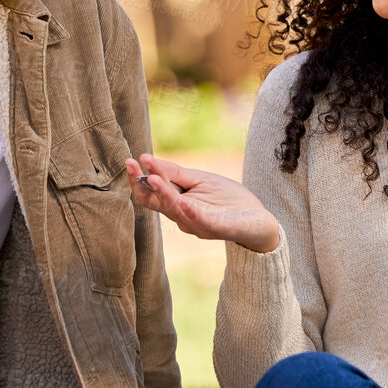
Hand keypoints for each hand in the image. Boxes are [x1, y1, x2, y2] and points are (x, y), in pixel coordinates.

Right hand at [124, 153, 281, 252]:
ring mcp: (197, 224)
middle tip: (133, 164)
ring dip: (163, 194)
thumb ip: (175, 173)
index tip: (129, 160)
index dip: (137, 178)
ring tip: (153, 177)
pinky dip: (190, 211)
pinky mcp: (215, 228)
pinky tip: (182, 201)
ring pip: (174, 210)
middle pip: (156, 202)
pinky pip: (199, 221)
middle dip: (143, 183)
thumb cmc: (227, 199)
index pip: (149, 193)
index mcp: (176, 204)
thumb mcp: (199, 179)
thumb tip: (147, 159)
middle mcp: (182, 217)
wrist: (257, 218)